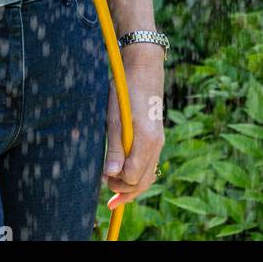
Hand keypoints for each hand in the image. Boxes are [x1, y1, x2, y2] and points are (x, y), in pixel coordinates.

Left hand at [102, 51, 164, 209]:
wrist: (144, 68)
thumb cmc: (126, 90)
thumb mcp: (114, 117)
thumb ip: (114, 147)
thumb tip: (111, 175)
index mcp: (146, 140)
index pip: (133, 177)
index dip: (117, 183)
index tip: (103, 179)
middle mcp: (156, 144)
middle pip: (143, 181)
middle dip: (125, 191)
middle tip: (107, 193)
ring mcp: (159, 141)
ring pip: (148, 175)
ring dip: (132, 185)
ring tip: (115, 190)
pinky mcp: (156, 136)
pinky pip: (150, 164)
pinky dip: (138, 173)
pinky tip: (125, 173)